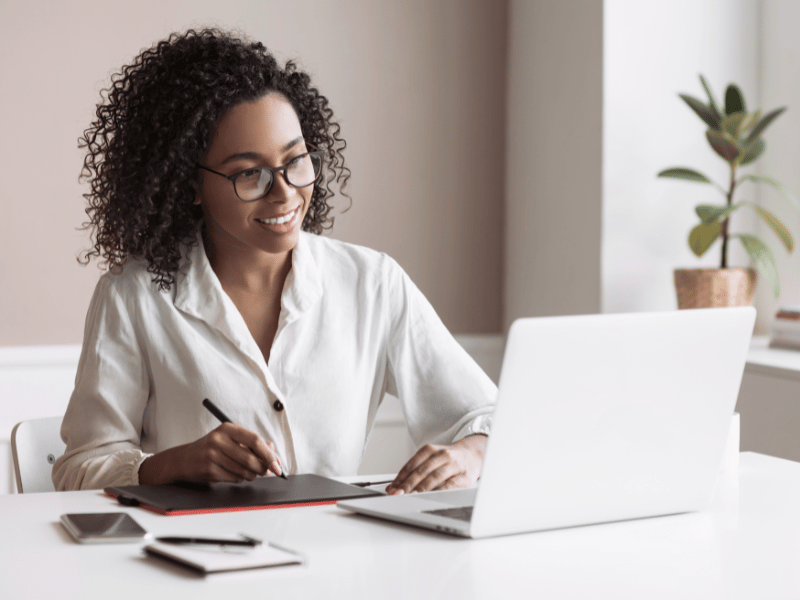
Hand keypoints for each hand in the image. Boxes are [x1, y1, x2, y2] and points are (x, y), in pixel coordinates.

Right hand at [139, 423, 282, 484]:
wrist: (183, 459)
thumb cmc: (211, 448)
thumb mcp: (230, 439)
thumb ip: (252, 444)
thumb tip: (274, 454)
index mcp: (227, 429)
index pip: (255, 440)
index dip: (269, 454)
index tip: (277, 465)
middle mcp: (219, 440)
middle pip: (251, 458)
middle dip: (263, 468)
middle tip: (267, 471)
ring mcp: (212, 455)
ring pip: (244, 470)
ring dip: (251, 475)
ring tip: (248, 472)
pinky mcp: (209, 470)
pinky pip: (234, 478)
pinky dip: (239, 479)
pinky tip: (233, 473)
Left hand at [385, 434, 486, 494]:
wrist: (473, 455)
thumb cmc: (447, 461)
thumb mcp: (430, 460)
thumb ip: (414, 472)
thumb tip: (393, 487)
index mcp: (430, 450)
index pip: (412, 464)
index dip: (400, 478)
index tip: (392, 489)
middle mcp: (442, 455)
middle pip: (421, 471)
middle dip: (408, 484)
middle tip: (397, 495)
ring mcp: (454, 465)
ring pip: (434, 477)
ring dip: (421, 489)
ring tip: (411, 497)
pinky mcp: (465, 477)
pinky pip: (450, 486)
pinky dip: (439, 493)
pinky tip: (431, 498)